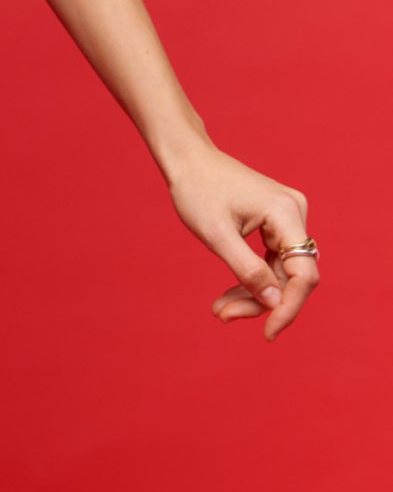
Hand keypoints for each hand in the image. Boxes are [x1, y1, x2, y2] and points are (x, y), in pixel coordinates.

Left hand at [165, 142, 318, 340]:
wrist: (187, 159)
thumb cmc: (197, 189)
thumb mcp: (217, 235)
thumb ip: (248, 270)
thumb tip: (276, 303)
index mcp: (285, 212)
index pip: (303, 273)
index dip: (289, 307)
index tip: (268, 333)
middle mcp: (294, 213)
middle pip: (291, 276)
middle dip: (261, 301)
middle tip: (223, 316)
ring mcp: (287, 216)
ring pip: (280, 271)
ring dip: (254, 294)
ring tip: (221, 310)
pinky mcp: (276, 222)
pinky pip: (272, 260)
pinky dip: (252, 278)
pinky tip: (230, 296)